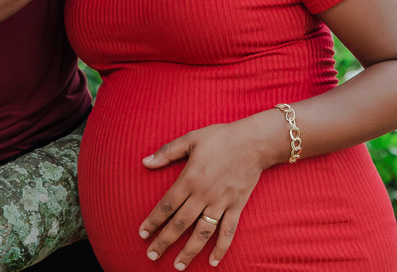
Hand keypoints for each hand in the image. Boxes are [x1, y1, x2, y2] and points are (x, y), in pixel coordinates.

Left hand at [139, 122, 271, 268]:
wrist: (254, 142)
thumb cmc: (221, 137)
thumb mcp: (191, 139)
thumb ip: (167, 152)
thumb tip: (145, 162)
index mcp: (190, 179)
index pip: (167, 206)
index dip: (153, 221)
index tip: (142, 234)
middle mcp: (203, 195)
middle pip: (180, 224)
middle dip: (164, 242)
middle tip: (152, 255)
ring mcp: (221, 203)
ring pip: (202, 232)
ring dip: (189, 251)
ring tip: (178, 266)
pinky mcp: (236, 206)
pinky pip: (228, 231)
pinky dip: (221, 247)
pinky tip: (213, 261)